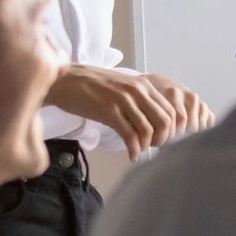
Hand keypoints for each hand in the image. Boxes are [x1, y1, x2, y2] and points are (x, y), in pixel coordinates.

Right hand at [48, 65, 215, 154]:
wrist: (63, 80)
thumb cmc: (92, 87)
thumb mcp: (123, 88)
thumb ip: (140, 101)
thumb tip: (156, 123)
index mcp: (144, 85)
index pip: (171, 111)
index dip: (172, 130)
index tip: (163, 139)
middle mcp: (138, 91)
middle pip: (165, 122)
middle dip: (163, 140)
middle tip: (154, 148)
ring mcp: (123, 100)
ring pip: (148, 130)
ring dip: (147, 146)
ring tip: (140, 151)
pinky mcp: (109, 111)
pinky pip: (129, 135)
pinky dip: (134, 149)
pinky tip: (132, 155)